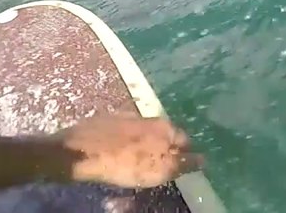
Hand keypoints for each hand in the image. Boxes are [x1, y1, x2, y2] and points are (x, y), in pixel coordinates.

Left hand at [58, 113, 203, 187]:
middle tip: (157, 164)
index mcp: (166, 127)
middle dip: (165, 146)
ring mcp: (128, 115)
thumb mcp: (159, 170)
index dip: (183, 156)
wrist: (81, 150)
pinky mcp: (108, 118)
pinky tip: (119, 149)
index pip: (185, 141)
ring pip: (145, 130)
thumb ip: (184, 164)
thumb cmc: (125, 163)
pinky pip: (125, 130)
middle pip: (165, 134)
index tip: (176, 167)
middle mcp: (151, 116)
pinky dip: (127, 138)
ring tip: (138, 157)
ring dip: (145, 141)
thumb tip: (204, 159)